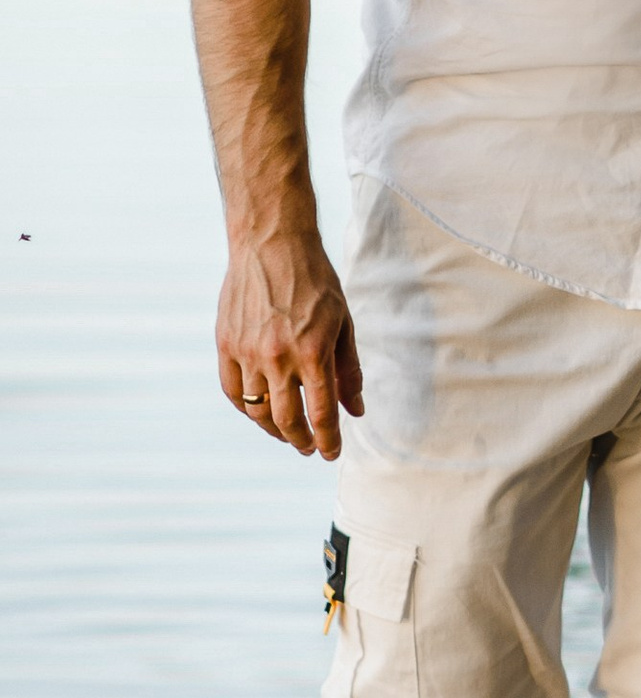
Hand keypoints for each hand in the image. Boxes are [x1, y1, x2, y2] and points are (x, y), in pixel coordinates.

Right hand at [217, 216, 363, 458]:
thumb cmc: (316, 282)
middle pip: (287, 420)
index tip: (331, 453)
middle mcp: (278, 357)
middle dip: (302, 441)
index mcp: (314, 352)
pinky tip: (260, 412)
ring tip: (287, 433)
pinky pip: (232, 390)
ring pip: (257, 411)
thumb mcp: (343, 323)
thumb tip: (356, 410)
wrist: (272, 244)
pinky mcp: (225, 344)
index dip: (328, 440)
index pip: (322, 414)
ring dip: (274, 430)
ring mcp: (248, 352)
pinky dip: (246, 408)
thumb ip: (349, 370)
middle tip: (309, 448)